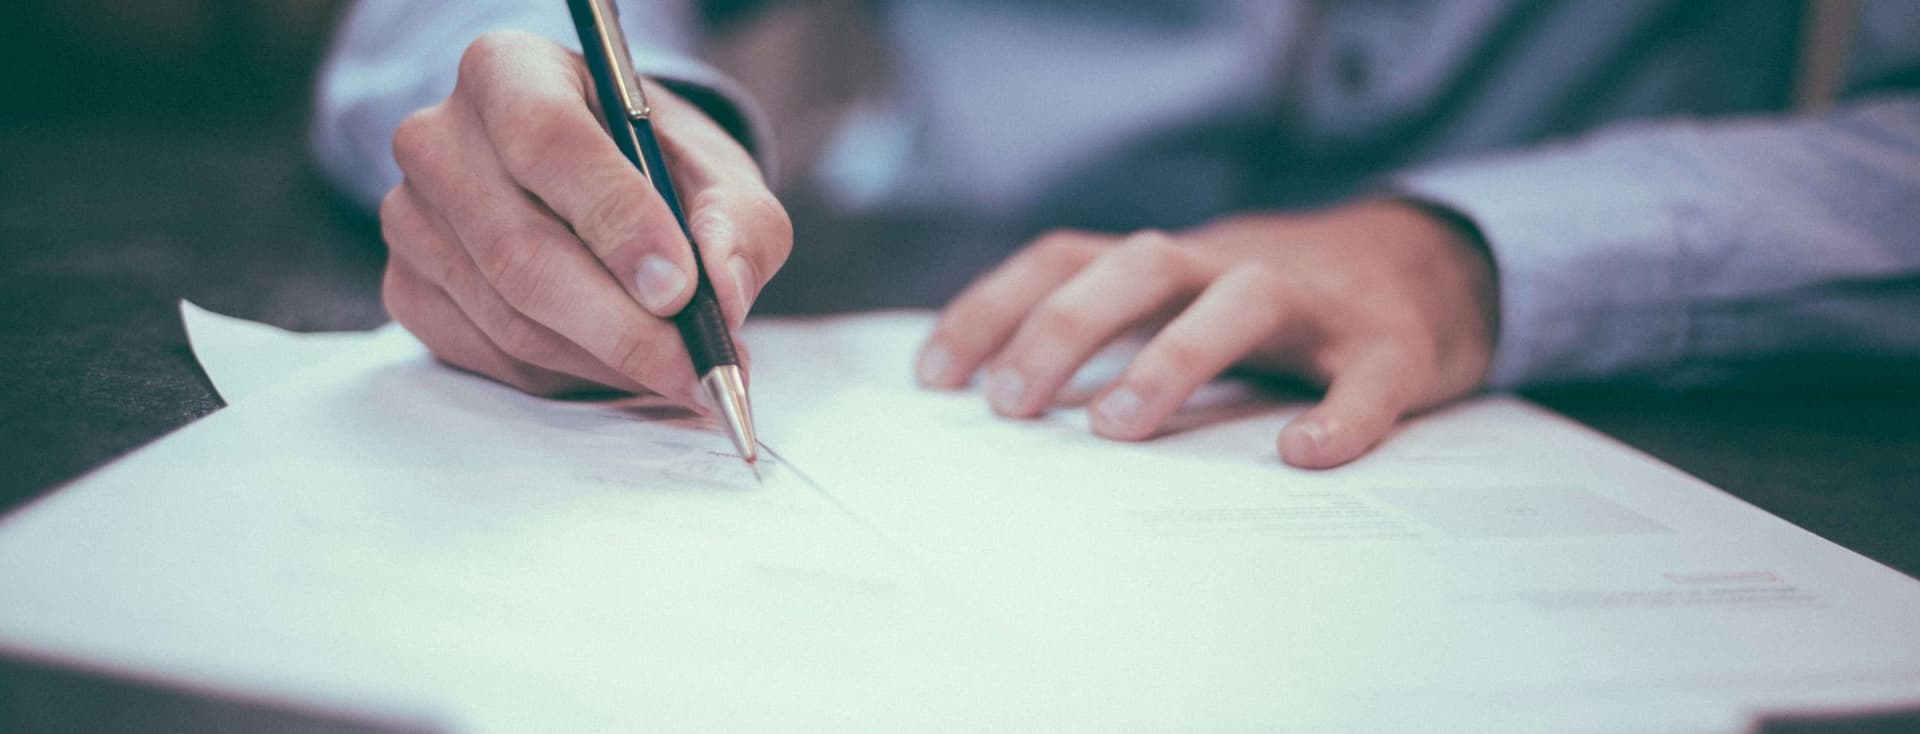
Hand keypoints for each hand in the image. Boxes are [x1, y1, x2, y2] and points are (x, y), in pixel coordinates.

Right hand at [379, 31, 790, 401]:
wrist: (598, 184)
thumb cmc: (655, 166)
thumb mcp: (718, 173)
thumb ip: (737, 223)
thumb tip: (723, 293)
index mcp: (509, 71)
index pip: (548, 142)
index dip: (617, 222)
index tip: (680, 289)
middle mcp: (439, 138)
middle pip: (521, 251)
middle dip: (623, 326)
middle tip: (697, 368)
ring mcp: (411, 218)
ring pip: (510, 318)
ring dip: (606, 361)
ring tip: (678, 371)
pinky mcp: (407, 287)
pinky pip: (490, 356)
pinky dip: (567, 376)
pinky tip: (618, 364)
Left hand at [916, 199, 1498, 468]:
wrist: (1431, 268)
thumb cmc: (1274, 310)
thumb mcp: (1183, 303)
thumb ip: (1109, 337)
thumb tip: (996, 409)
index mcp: (1171, 264)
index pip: (1065, 259)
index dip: (994, 307)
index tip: (934, 377)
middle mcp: (1231, 266)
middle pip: (1140, 265)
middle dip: (1065, 327)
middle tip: (1010, 406)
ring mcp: (1316, 303)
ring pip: (1242, 299)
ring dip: (1173, 355)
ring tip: (1117, 428)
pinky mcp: (1392, 347)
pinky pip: (1367, 377)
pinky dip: (1340, 414)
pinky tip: (1305, 455)